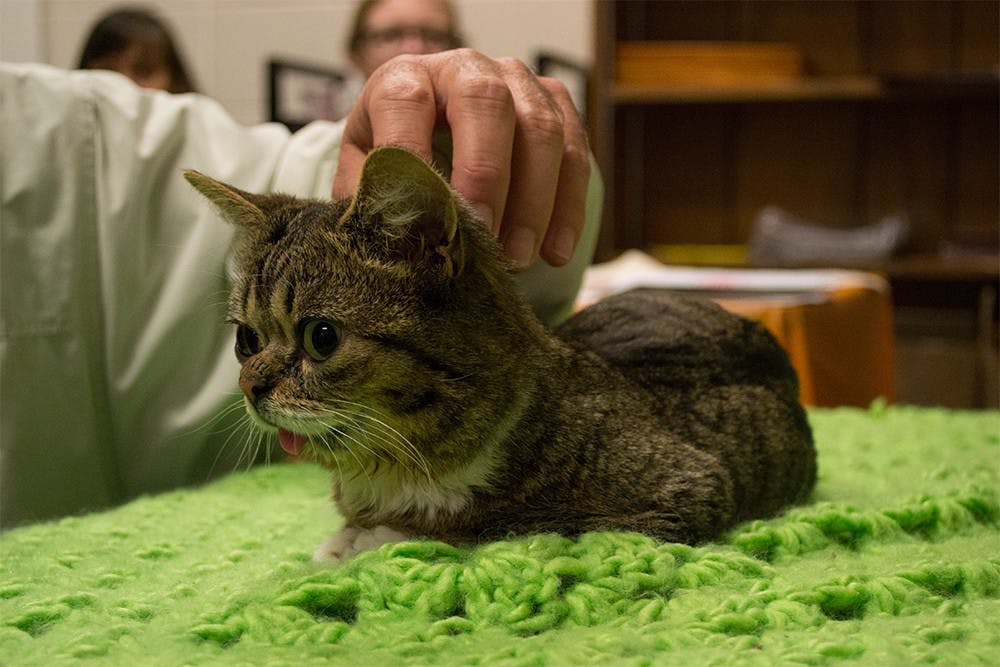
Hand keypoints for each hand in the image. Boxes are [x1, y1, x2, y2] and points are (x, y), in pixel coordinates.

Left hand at [332, 49, 589, 268]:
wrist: (434, 136)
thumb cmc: (396, 160)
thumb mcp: (367, 175)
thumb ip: (373, 198)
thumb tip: (397, 241)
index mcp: (404, 78)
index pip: (406, 101)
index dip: (414, 154)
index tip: (426, 216)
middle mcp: (464, 68)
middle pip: (487, 102)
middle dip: (487, 175)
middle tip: (484, 236)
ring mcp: (517, 81)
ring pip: (541, 129)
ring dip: (534, 201)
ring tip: (518, 258)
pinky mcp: (555, 104)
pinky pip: (575, 152)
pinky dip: (568, 207)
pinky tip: (555, 252)